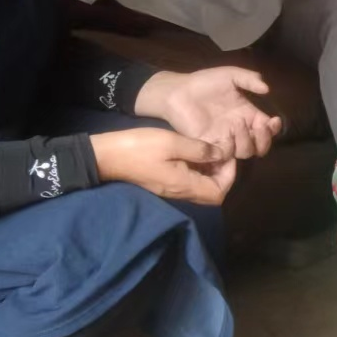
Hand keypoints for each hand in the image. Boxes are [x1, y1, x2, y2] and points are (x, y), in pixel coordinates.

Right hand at [91, 128, 236, 205]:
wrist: (107, 156)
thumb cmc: (139, 147)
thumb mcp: (172, 143)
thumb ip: (199, 150)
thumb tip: (221, 154)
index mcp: (184, 185)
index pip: (218, 193)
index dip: (229, 176)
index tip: (227, 156)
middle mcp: (180, 192)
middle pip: (212, 194)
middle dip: (223, 175)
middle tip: (221, 154)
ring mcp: (171, 189)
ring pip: (200, 188)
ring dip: (210, 173)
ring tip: (211, 151)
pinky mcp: (164, 183)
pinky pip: (189, 182)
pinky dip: (198, 171)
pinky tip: (195, 153)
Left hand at [136, 67, 282, 159]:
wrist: (177, 92)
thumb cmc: (204, 82)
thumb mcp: (230, 75)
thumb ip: (249, 79)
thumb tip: (267, 90)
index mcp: (247, 113)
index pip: (267, 128)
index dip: (274, 129)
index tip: (272, 121)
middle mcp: (239, 129)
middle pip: (260, 146)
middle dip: (264, 139)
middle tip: (258, 127)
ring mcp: (225, 139)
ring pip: (246, 152)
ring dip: (247, 141)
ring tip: (237, 126)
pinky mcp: (210, 145)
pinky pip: (226, 155)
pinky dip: (230, 148)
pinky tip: (227, 135)